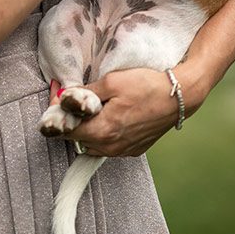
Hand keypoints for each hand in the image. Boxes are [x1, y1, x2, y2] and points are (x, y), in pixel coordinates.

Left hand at [48, 63, 210, 156]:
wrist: (178, 96)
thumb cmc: (146, 86)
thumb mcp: (111, 82)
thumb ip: (84, 93)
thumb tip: (63, 99)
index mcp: (102, 131)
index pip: (66, 132)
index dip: (58, 116)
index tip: (57, 102)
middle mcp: (111, 147)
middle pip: (78, 140)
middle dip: (73, 122)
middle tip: (73, 103)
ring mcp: (123, 151)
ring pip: (94, 144)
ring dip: (89, 130)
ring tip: (94, 109)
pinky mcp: (134, 150)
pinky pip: (110, 145)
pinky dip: (105, 134)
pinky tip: (112, 117)